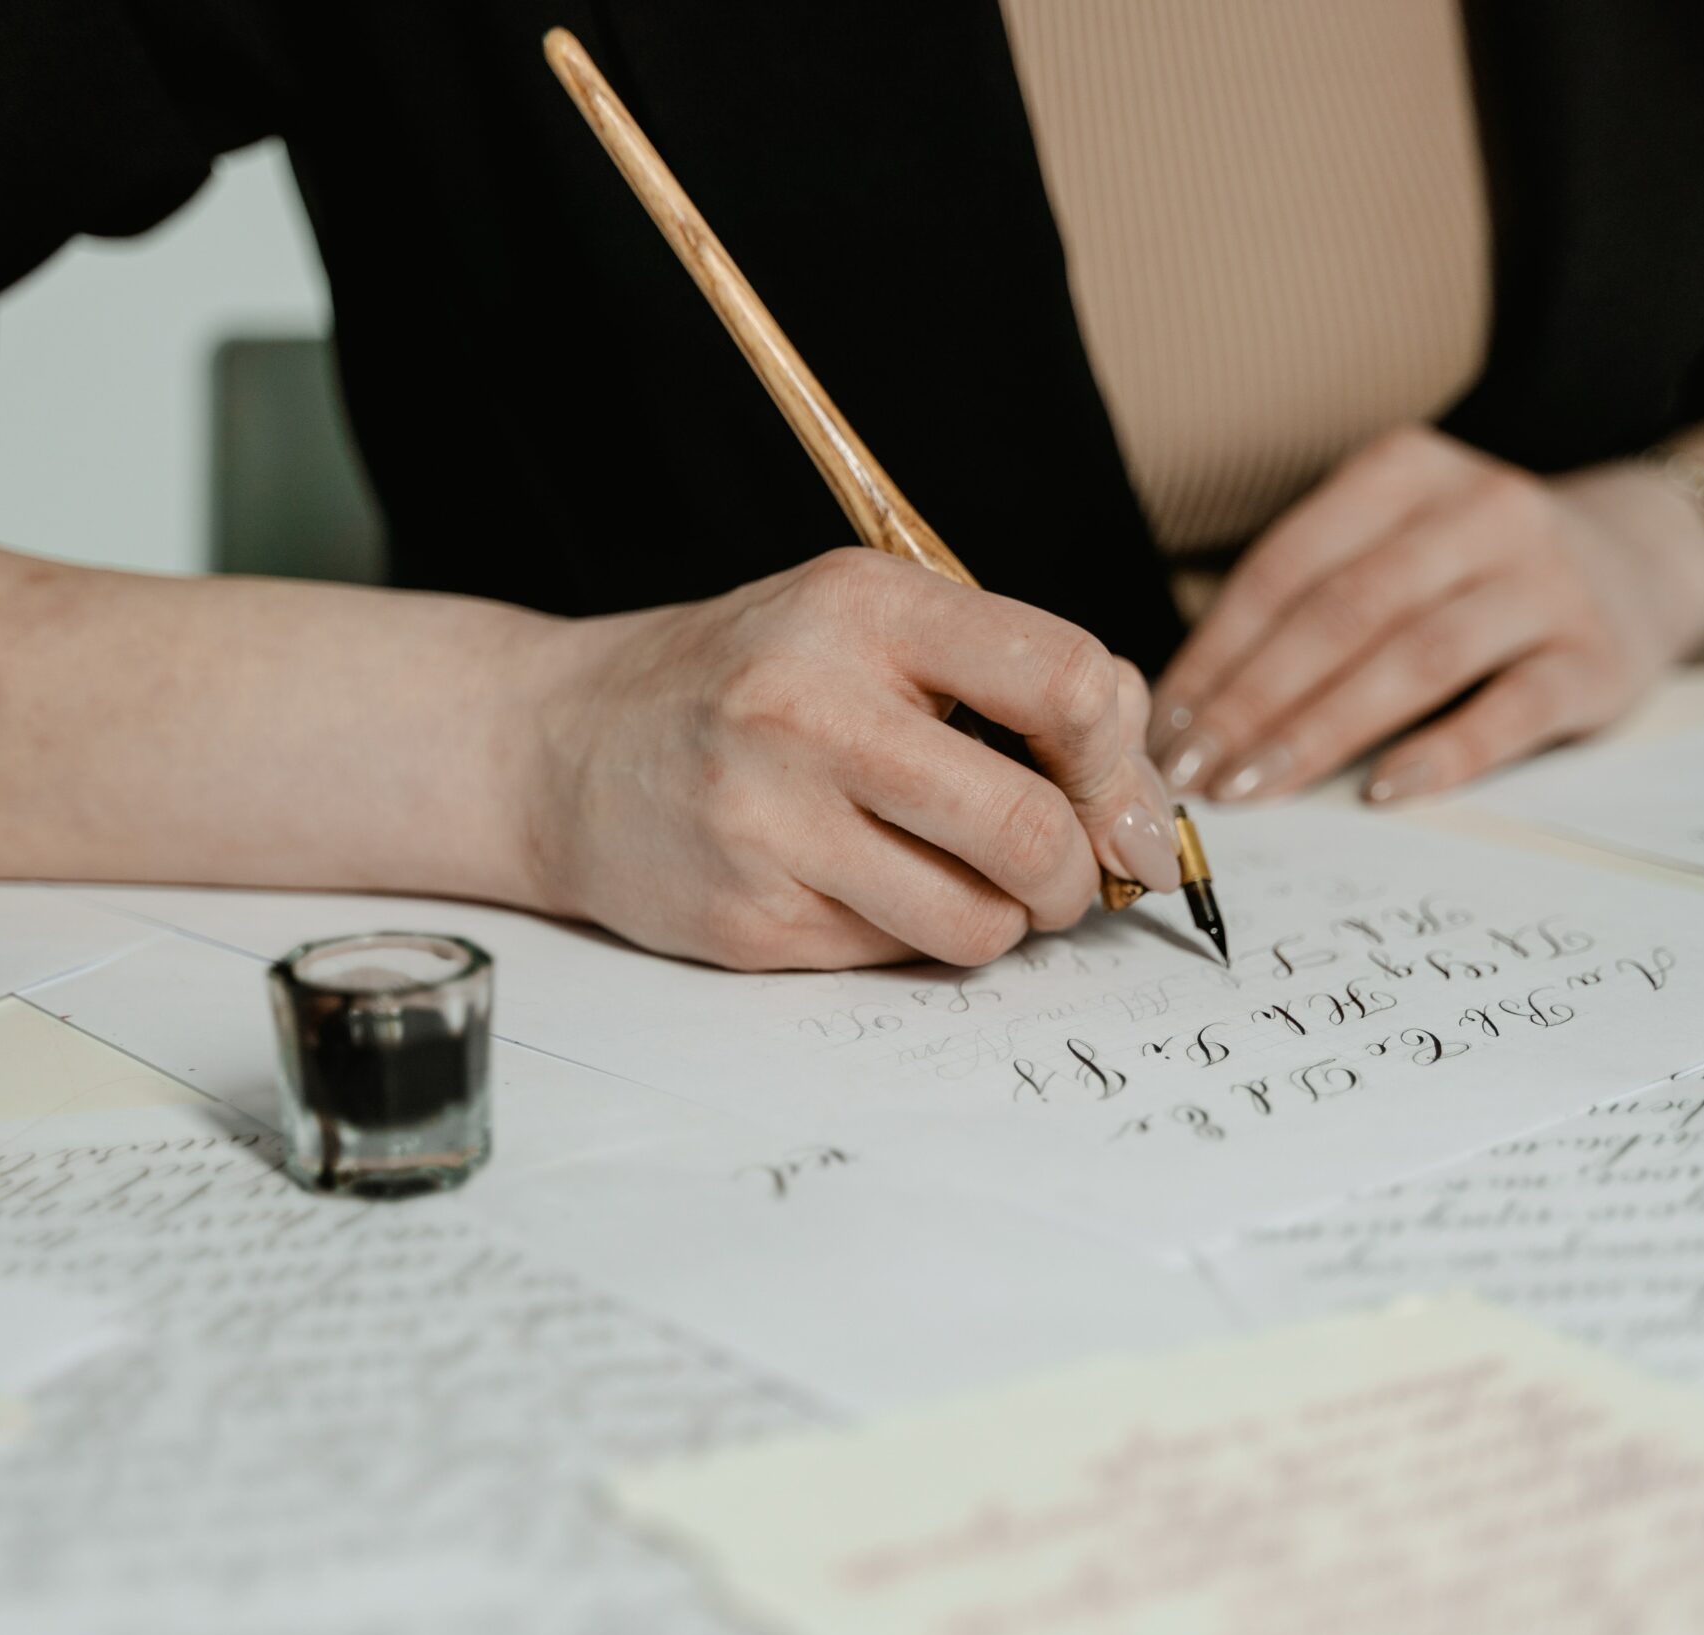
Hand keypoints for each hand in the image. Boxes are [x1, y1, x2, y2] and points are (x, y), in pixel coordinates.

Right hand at [521, 549, 1180, 969]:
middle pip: (1031, 828)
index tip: (1119, 801)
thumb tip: (1142, 807)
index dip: (1122, 764)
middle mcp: (813, 705)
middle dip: (1077, 876)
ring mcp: (770, 818)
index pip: (1069, 682)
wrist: (561, 746)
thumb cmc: (749, 684)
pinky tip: (863, 889)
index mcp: (865, 607)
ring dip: (1002, 922)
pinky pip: (897, 958)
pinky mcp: (747, 916)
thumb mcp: (869, 628)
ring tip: (962, 883)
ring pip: (976, 922)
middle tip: (1063, 879)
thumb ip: (1008, 682)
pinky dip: (913, 939)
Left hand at [1150, 426, 1703, 804]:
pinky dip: (1441, 754)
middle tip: (1195, 772)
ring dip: (1322, 731)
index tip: (1166, 725)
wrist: (1645, 557)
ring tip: (1257, 787)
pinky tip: (1380, 793)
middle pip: (1342, 613)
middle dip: (1254, 701)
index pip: (1287, 567)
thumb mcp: (1398, 543)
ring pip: (1415, 659)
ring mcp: (1547, 582)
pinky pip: (1510, 710)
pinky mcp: (1598, 657)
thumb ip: (1314, 601)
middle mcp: (1482, 511)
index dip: (1217, 651)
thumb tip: (1193, 708)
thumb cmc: (1477, 569)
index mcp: (1407, 472)